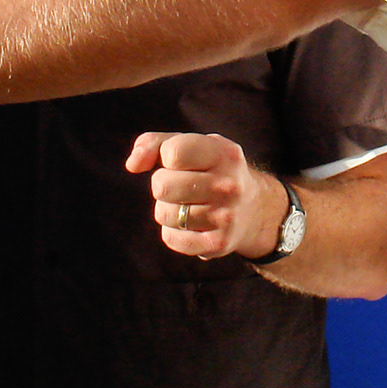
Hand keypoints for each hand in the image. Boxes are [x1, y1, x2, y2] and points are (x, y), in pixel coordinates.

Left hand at [126, 131, 287, 260]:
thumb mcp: (192, 145)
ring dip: (167, 209)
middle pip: (162, 186)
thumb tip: (133, 165)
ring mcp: (225, 217)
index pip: (172, 153)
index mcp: (224, 153)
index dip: (165, 157)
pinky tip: (191, 224)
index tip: (177, 161)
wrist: (253, 209)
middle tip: (181, 185)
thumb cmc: (211, 170)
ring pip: (163, 213)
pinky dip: (173, 232)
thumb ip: (155, 144)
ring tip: (188, 204)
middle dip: (162, 184)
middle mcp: (229, 185)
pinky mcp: (218, 244)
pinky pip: (170, 238)